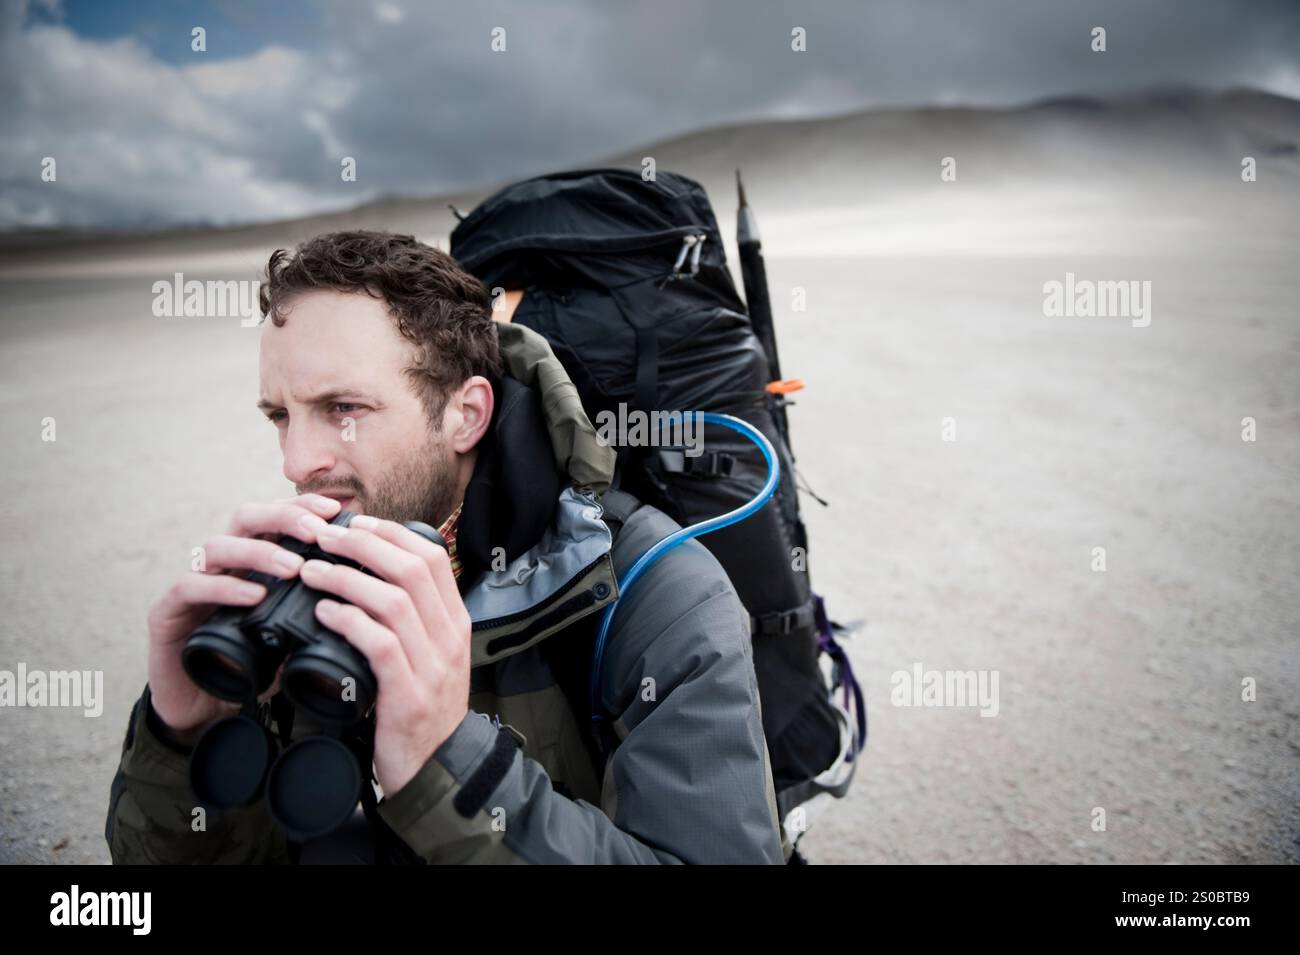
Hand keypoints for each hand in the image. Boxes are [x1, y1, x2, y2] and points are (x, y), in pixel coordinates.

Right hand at [145, 493, 343, 740]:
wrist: (201, 709)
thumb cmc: (253, 667)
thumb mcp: (295, 636)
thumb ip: (322, 613)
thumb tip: (367, 600)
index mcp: (252, 562)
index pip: (276, 518)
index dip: (304, 507)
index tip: (336, 511)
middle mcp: (221, 565)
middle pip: (247, 517)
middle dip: (284, 517)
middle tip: (317, 532)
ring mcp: (192, 584)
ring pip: (218, 546)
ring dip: (260, 552)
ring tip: (295, 567)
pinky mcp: (166, 611)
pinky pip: (191, 586)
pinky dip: (224, 587)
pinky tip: (253, 595)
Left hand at [298, 512, 471, 793]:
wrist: (436, 768)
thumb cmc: (421, 707)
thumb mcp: (429, 655)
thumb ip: (412, 618)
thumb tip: (372, 574)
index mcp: (456, 621)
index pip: (432, 557)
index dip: (391, 532)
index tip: (355, 524)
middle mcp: (450, 637)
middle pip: (412, 569)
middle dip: (363, 545)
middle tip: (324, 538)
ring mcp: (433, 665)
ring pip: (393, 601)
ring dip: (346, 579)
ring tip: (311, 572)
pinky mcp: (409, 694)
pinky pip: (379, 644)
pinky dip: (349, 621)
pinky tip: (324, 613)